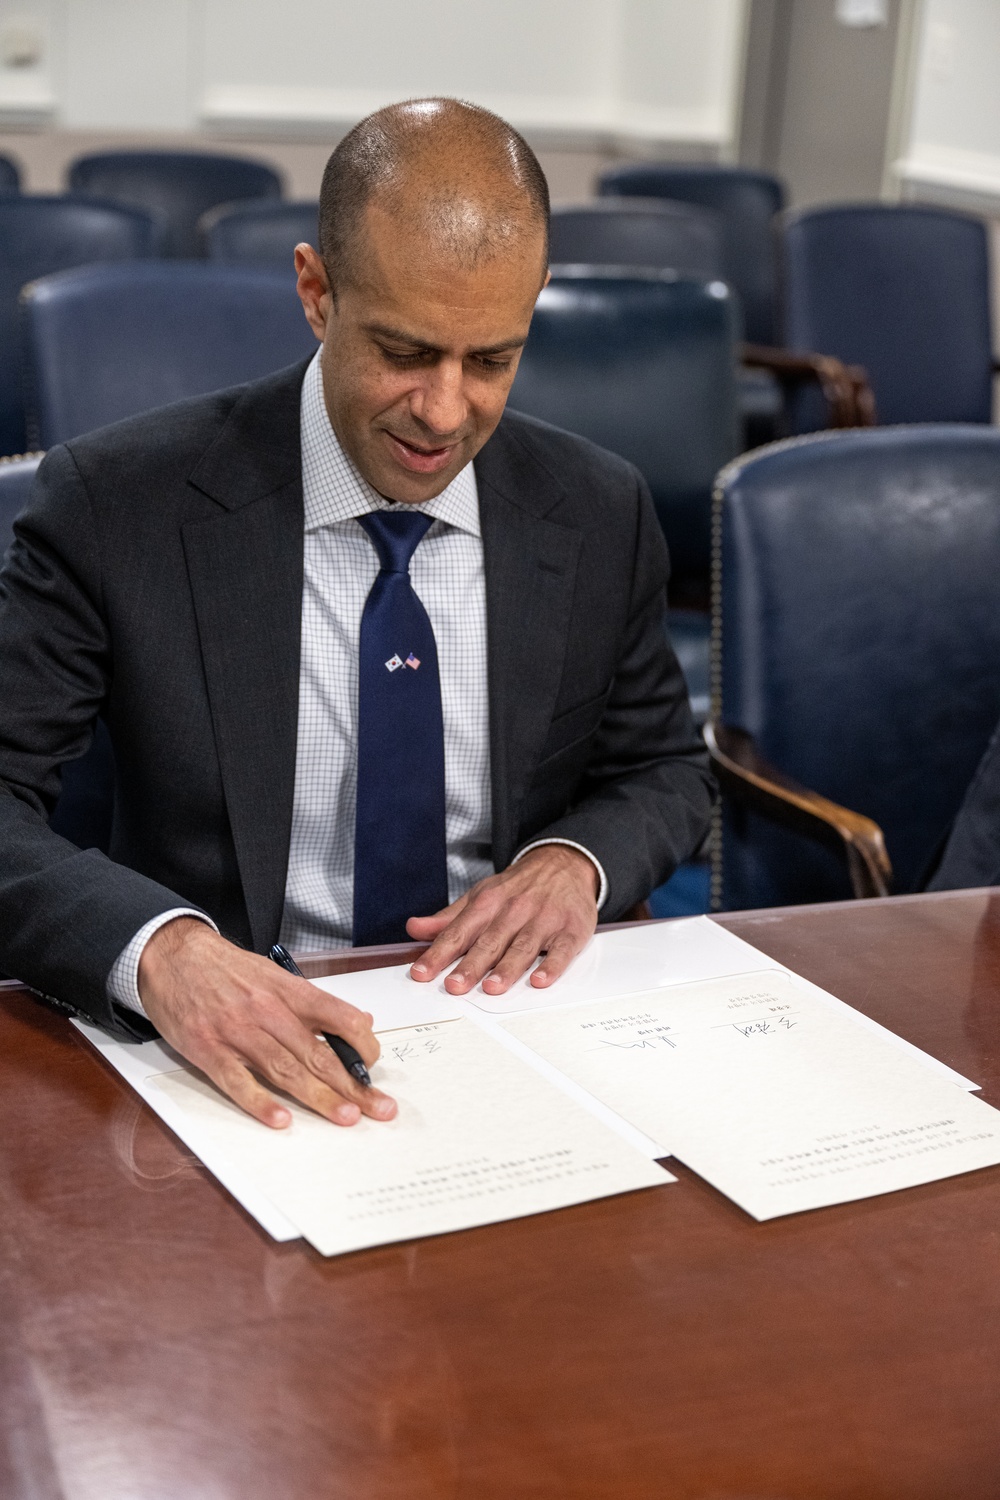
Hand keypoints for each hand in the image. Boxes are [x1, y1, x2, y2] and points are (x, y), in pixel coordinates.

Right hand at [137, 919, 396, 1129]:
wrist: (173, 955)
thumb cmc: (228, 968)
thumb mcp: (275, 974)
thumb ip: (314, 1002)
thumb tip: (359, 1021)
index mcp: (290, 991)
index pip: (339, 1018)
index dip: (363, 1044)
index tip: (374, 1066)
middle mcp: (269, 1012)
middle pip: (319, 1054)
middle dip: (353, 1085)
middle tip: (380, 1109)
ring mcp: (238, 1033)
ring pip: (286, 1070)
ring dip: (319, 1097)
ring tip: (347, 1117)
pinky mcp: (209, 1051)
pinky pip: (238, 1082)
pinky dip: (260, 1102)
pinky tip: (281, 1120)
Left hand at [406, 845, 598, 995]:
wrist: (563, 863)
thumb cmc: (517, 887)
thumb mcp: (480, 895)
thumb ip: (448, 918)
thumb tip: (414, 929)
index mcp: (487, 903)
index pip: (458, 932)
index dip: (438, 953)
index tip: (421, 973)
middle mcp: (513, 911)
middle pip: (489, 942)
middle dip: (471, 965)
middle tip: (454, 986)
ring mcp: (543, 920)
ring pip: (522, 947)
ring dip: (508, 968)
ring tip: (492, 988)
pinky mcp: (570, 930)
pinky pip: (561, 950)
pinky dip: (552, 966)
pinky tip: (541, 980)